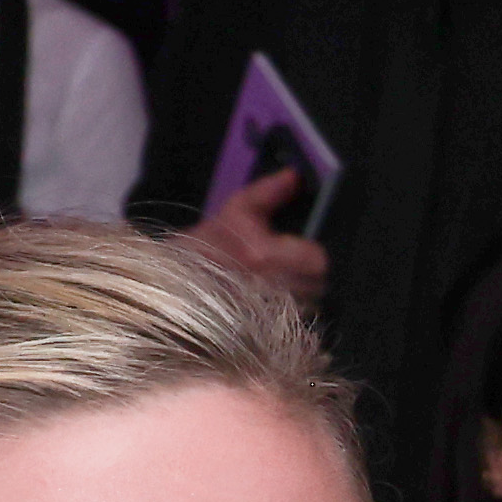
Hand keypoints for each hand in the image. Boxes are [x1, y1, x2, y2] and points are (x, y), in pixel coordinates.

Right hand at [193, 165, 329, 309]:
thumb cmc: (211, 243)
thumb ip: (268, 191)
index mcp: (263, 255)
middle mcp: (269, 286)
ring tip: (289, 280)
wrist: (181, 278)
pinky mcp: (265, 325)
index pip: (318, 260)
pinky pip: (298, 320)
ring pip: (312, 304)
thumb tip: (295, 175)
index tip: (307, 249)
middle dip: (314, 274)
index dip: (316, 254)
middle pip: (320, 285)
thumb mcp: (237, 209)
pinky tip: (281, 298)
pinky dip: (296, 310)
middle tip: (299, 264)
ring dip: (307, 293)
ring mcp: (267, 311)